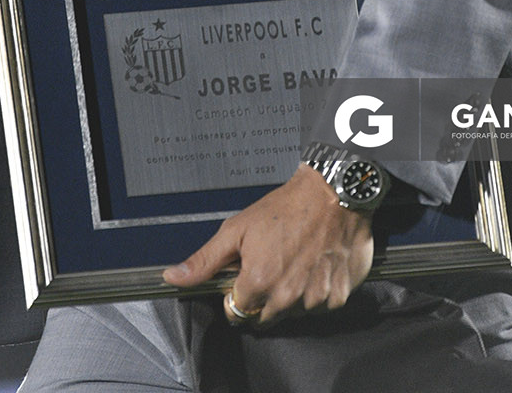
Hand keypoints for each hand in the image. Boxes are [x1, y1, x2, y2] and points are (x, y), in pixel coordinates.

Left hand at [162, 162, 373, 324]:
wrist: (332, 193)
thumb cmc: (287, 207)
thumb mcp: (238, 228)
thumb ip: (205, 260)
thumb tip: (174, 277)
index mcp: (259, 282)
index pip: (236, 312)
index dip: (237, 294)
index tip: (246, 277)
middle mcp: (286, 297)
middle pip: (264, 318)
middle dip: (262, 298)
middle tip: (271, 266)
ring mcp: (314, 299)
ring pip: (293, 314)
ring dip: (291, 296)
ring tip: (295, 262)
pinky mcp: (338, 296)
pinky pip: (320, 307)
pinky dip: (316, 292)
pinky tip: (314, 266)